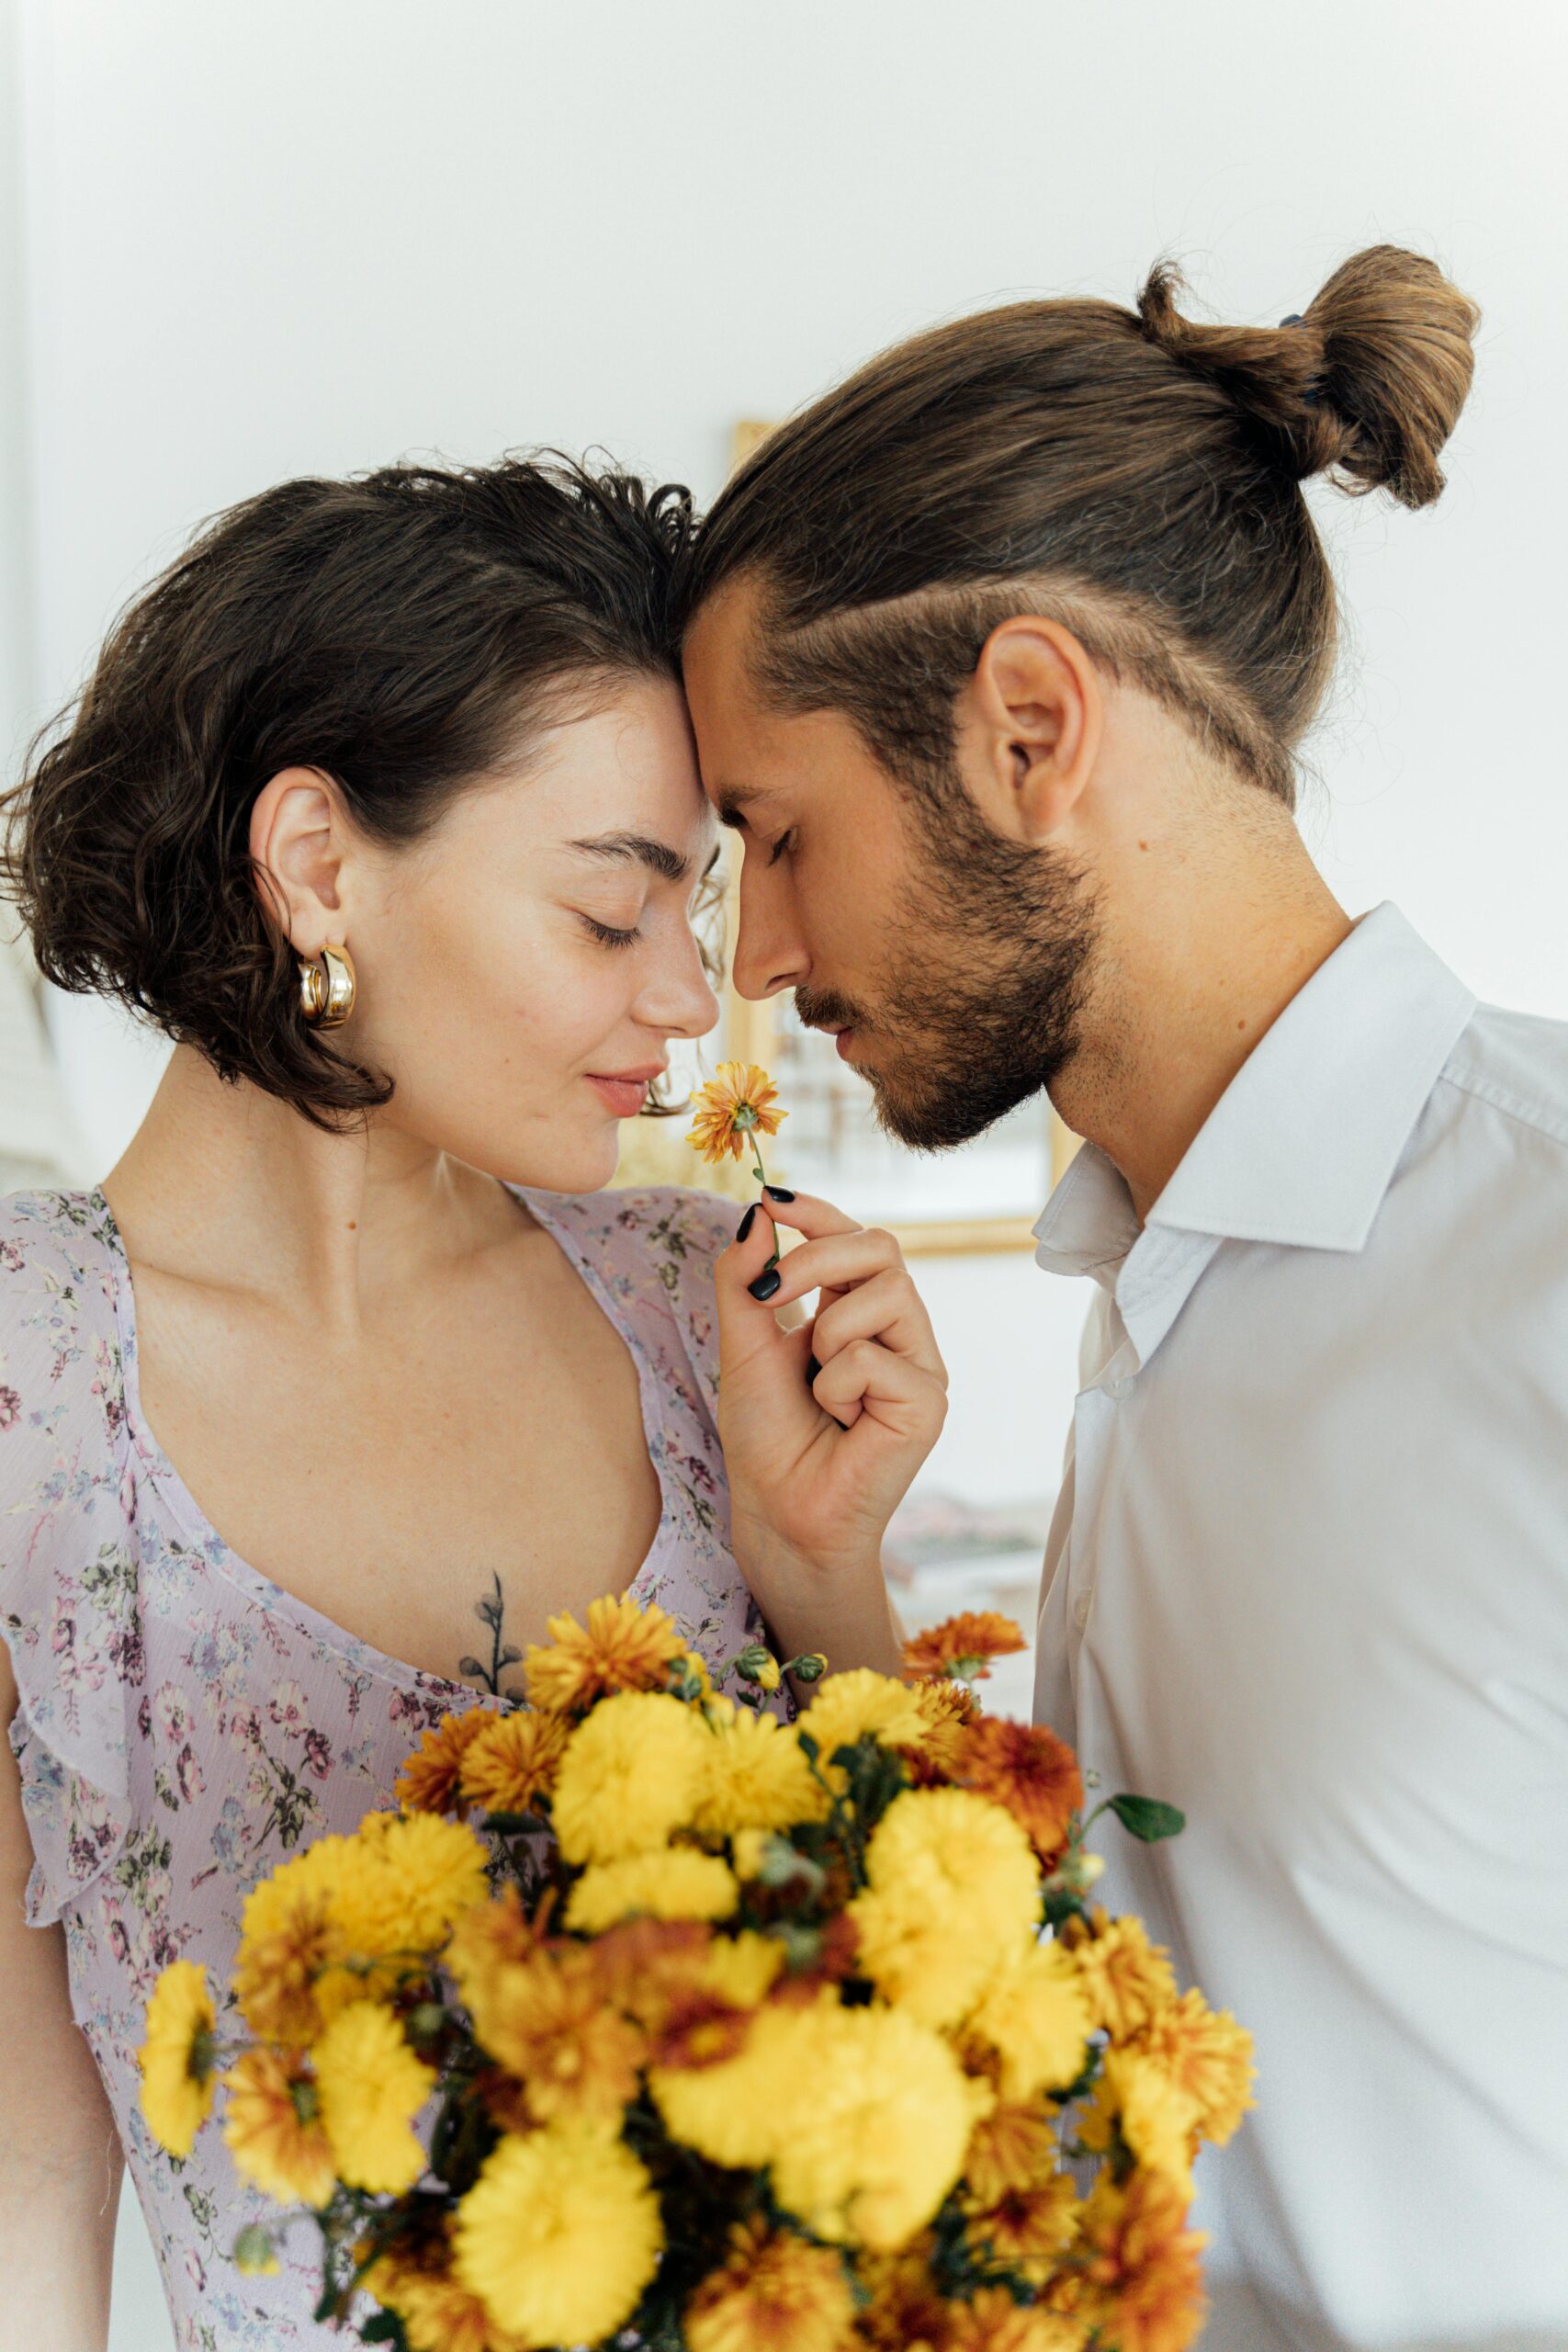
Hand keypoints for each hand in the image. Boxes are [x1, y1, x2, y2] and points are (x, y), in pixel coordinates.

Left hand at [714, 1192, 947, 1674]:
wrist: (777, 1511)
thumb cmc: (768, 1437)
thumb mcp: (742, 1345)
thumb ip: (745, 1281)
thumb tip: (757, 1213)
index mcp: (856, 1311)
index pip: (853, 1238)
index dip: (817, 1212)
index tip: (773, 1197)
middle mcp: (897, 1330)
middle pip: (881, 1247)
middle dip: (817, 1256)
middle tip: (768, 1294)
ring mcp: (919, 1364)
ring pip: (885, 1295)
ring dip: (827, 1337)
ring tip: (819, 1390)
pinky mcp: (928, 1401)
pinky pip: (875, 1359)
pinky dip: (838, 1388)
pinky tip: (843, 1423)